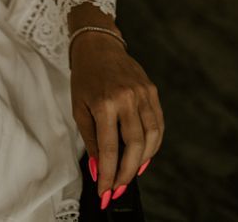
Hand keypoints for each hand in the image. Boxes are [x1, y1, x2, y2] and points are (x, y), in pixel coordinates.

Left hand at [70, 34, 163, 205]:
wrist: (98, 45)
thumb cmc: (85, 77)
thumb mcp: (79, 108)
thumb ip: (91, 141)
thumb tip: (99, 170)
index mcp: (104, 102)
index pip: (109, 148)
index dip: (109, 175)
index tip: (105, 192)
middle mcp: (127, 98)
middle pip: (135, 146)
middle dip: (127, 173)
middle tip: (119, 188)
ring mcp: (143, 93)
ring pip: (152, 137)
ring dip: (143, 161)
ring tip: (131, 172)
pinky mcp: (152, 91)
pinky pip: (158, 123)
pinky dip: (154, 143)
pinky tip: (143, 153)